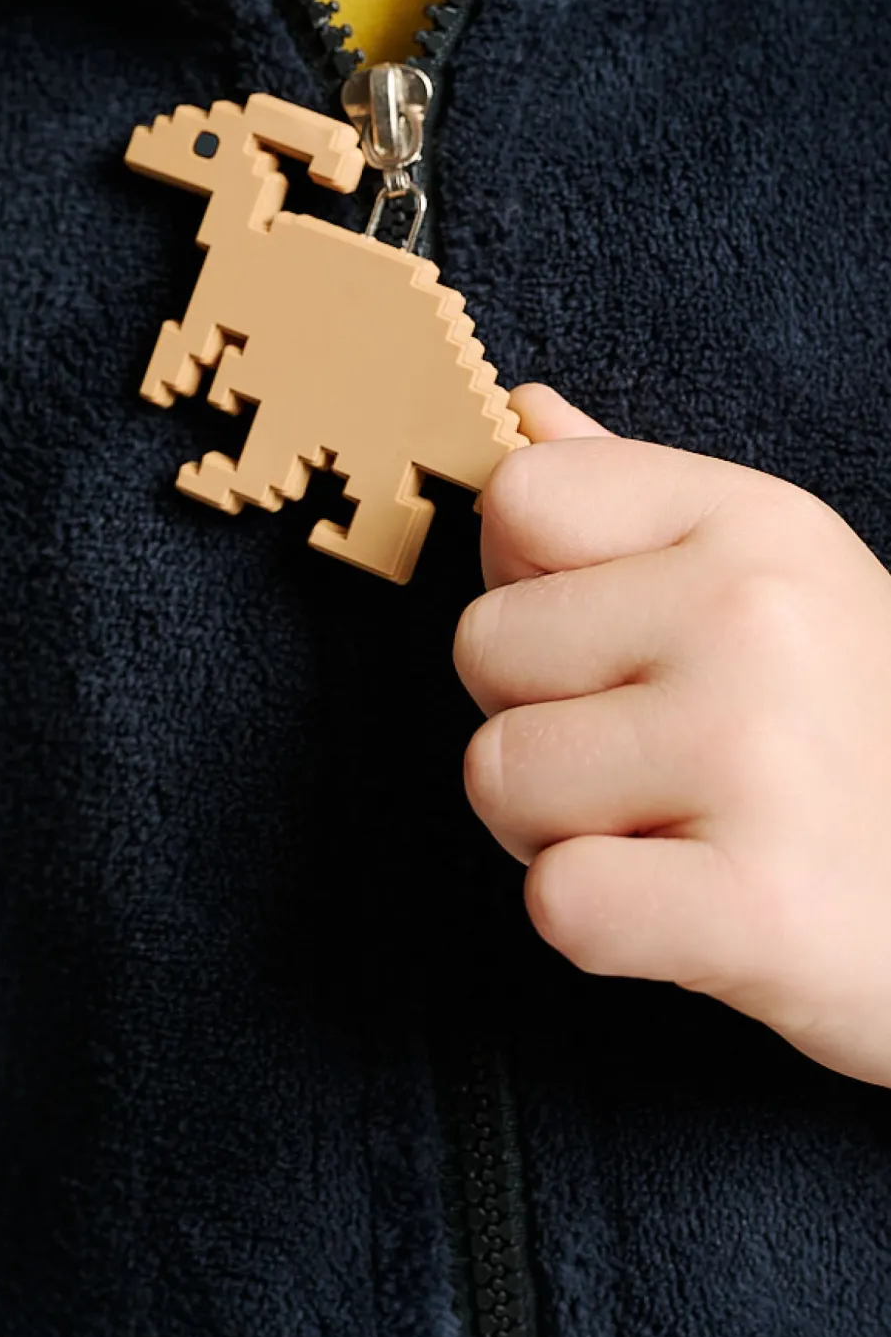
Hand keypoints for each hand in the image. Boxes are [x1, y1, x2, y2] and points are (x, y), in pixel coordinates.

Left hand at [454, 384, 890, 1086]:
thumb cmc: (862, 742)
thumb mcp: (784, 584)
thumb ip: (639, 500)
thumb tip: (526, 410)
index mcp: (756, 525)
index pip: (519, 499)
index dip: (532, 586)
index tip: (618, 647)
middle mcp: (755, 615)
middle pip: (483, 645)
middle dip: (539, 720)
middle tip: (664, 766)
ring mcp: (756, 753)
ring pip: (497, 775)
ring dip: (559, 828)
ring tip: (681, 834)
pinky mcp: (756, 904)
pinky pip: (558, 901)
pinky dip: (602, 926)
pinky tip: (692, 912)